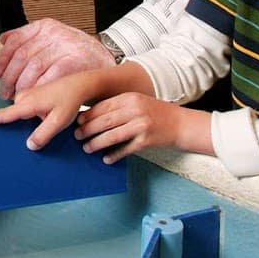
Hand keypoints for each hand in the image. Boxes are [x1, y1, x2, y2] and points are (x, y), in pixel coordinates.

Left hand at [0, 18, 115, 97]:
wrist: (103, 61)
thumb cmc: (75, 54)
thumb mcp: (52, 38)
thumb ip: (29, 38)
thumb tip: (3, 39)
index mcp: (45, 26)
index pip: (15, 40)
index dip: (3, 59)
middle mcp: (54, 33)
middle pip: (22, 55)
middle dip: (10, 77)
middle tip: (6, 92)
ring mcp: (65, 46)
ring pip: (34, 67)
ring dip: (23, 86)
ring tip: (18, 98)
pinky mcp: (74, 61)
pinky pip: (50, 77)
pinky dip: (40, 90)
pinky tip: (35, 98)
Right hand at [0, 72, 101, 150]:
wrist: (79, 84)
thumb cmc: (70, 100)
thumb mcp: (59, 121)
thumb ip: (43, 134)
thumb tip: (29, 145)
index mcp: (27, 104)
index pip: (3, 114)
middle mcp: (24, 98)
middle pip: (12, 117)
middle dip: (15, 126)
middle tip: (32, 126)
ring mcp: (27, 96)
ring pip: (20, 115)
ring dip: (29, 122)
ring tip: (49, 118)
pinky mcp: (32, 96)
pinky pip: (25, 110)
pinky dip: (31, 117)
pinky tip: (47, 117)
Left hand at [74, 93, 209, 163]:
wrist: (181, 124)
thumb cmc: (156, 113)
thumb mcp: (137, 103)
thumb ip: (118, 107)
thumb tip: (92, 116)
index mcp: (130, 98)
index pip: (103, 106)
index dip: (88, 115)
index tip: (77, 121)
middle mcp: (135, 110)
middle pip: (105, 121)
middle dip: (88, 129)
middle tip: (77, 136)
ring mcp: (141, 125)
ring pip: (112, 136)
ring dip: (96, 143)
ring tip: (87, 148)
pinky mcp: (146, 141)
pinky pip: (125, 149)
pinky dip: (114, 155)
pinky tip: (106, 158)